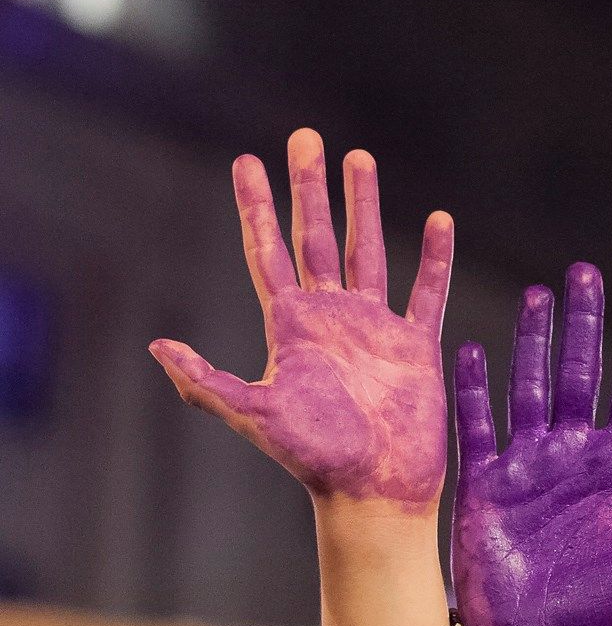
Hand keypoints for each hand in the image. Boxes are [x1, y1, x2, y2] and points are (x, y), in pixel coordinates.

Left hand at [149, 129, 453, 509]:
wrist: (373, 488)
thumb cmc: (314, 457)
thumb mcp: (255, 414)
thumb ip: (207, 380)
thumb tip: (158, 345)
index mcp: (291, 326)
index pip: (268, 251)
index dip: (257, 207)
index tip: (247, 160)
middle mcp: (330, 316)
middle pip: (316, 236)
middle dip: (309, 187)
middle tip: (306, 137)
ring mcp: (374, 326)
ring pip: (368, 250)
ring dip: (364, 205)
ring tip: (360, 159)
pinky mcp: (414, 344)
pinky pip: (426, 290)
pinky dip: (433, 256)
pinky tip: (438, 220)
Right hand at [452, 263, 611, 625]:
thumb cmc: (609, 618)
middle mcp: (577, 457)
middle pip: (583, 372)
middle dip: (585, 322)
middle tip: (585, 271)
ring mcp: (529, 467)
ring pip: (532, 386)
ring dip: (534, 342)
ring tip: (538, 295)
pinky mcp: (485, 487)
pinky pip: (478, 426)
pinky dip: (473, 389)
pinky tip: (470, 348)